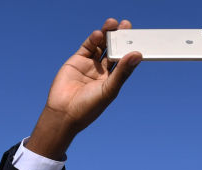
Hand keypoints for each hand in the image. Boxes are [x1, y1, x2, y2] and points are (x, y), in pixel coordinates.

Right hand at [25, 18, 141, 159]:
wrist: (63, 113)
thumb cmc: (88, 107)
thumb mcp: (109, 90)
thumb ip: (122, 72)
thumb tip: (137, 54)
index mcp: (113, 80)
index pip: (124, 60)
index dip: (130, 48)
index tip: (138, 37)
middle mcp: (102, 71)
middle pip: (114, 50)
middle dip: (120, 37)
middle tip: (126, 24)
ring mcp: (90, 65)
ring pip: (101, 45)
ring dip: (107, 34)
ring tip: (113, 23)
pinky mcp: (77, 60)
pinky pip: (87, 46)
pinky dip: (93, 39)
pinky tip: (99, 34)